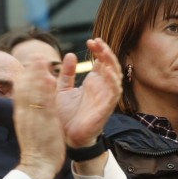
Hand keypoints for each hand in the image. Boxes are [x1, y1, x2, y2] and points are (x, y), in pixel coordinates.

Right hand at [13, 60, 64, 178]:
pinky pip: (44, 103)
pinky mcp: (44, 122)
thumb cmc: (37, 147)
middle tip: (37, 56)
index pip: (21, 92)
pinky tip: (50, 78)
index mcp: (21, 114)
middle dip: (30, 72)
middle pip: (25, 88)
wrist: (37, 165)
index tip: (30, 64)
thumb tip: (32, 102)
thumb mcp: (31, 127)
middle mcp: (25, 114)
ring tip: (42, 60)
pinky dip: (46, 90)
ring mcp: (34, 117)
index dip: (25, 77)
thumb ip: (32, 114)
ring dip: (37, 75)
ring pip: (33, 92)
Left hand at [56, 39, 121, 168]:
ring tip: (103, 51)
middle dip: (105, 52)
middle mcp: (101, 88)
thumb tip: (71, 55)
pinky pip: (114, 91)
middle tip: (96, 42)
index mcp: (92, 83)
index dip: (99, 50)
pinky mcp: (107, 107)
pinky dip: (113, 80)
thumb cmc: (65, 115)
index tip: (90, 41)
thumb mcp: (62, 89)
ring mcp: (105, 97)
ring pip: (116, 75)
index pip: (101, 62)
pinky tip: (107, 70)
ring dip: (111, 62)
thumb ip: (66, 73)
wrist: (66, 137)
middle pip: (110, 65)